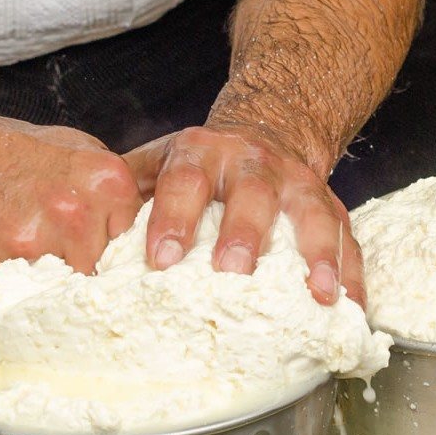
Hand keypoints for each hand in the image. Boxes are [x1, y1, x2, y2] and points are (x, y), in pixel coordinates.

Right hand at [0, 108, 142, 286]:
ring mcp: (31, 247)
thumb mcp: (74, 150)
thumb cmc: (2, 151)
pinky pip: (19, 307)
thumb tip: (142, 238)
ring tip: (23, 259)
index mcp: (105, 182)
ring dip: (49, 292)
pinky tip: (1, 270)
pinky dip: (13, 299)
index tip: (97, 255)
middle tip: (53, 256)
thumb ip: (111, 194)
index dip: (113, 255)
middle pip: (101, 276)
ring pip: (64, 298)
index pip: (134, 248)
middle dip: (82, 274)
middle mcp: (73, 214)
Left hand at [121, 125, 364, 306]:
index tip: (161, 260)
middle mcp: (252, 163)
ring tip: (319, 295)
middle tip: (234, 273)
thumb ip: (126, 197)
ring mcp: (296, 182)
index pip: (183, 182)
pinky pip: (347, 236)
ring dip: (317, 254)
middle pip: (252, 195)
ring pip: (310, 214)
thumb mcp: (157, 164)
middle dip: (245, 234)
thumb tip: (83, 246)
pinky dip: (352, 272)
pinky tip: (352, 306)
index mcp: (200, 155)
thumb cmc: (200, 165)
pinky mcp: (329, 204)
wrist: (266, 129)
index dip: (173, 218)